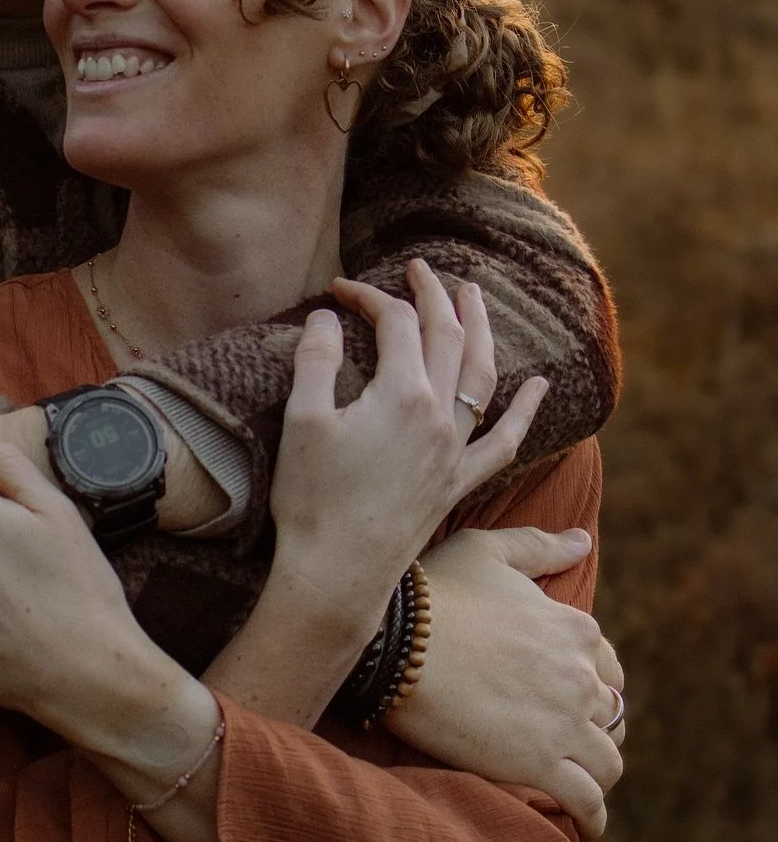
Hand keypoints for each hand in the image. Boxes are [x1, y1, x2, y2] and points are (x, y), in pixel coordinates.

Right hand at [267, 259, 546, 638]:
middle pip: (447, 336)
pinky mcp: (457, 483)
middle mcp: (439, 416)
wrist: (337, 572)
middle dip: (434, 295)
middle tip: (421, 269)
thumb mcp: (302, 421)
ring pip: (482, 376)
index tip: (338, 291)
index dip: (368, 298)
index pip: (396, 324)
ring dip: (481, 330)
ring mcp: (454, 451)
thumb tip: (326, 315)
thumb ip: (315, 359)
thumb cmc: (312, 500)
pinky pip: (503, 441)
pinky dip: (526, 411)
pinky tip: (539, 386)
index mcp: (401, 394)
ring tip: (475, 298)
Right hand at [387, 525, 623, 839]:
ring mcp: (565, 723)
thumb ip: (540, 547)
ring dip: (599, 774)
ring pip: (607, 762)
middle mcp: (581, 677)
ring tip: (581, 785)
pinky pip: (587, 800)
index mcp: (574, 628)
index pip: (607, 666)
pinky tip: (587, 825)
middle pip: (610, 715)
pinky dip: (593, 816)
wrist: (397, 642)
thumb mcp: (487, 550)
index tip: (572, 696)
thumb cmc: (436, 590)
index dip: (592, 682)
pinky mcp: (540, 764)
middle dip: (596, 729)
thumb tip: (583, 540)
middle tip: (570, 743)